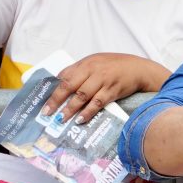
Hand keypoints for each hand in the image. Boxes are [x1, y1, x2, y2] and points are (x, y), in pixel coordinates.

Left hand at [41, 54, 169, 123]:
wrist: (138, 69)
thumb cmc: (115, 66)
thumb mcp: (95, 63)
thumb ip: (79, 71)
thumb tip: (60, 82)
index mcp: (86, 63)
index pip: (64, 76)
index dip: (53, 89)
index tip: (44, 102)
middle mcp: (92, 70)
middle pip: (70, 85)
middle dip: (56, 100)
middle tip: (47, 113)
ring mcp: (102, 80)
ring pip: (82, 95)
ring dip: (70, 109)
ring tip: (61, 119)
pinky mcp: (112, 91)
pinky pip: (97, 103)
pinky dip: (87, 112)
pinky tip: (80, 120)